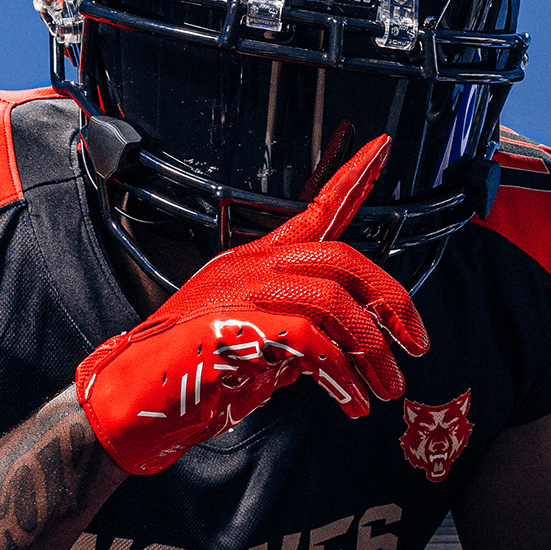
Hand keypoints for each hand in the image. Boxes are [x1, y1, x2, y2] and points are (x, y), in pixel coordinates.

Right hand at [75, 135, 428, 474]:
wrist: (134, 401)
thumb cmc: (194, 375)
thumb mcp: (263, 347)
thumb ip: (303, 333)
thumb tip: (351, 346)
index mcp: (258, 263)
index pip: (314, 209)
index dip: (351, 177)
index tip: (382, 146)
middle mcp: (252, 268)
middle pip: (343, 261)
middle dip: (392, 303)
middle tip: (416, 345)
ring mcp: (241, 295)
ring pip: (335, 302)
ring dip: (372, 352)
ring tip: (385, 390)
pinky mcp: (237, 327)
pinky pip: (312, 342)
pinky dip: (340, 376)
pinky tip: (349, 403)